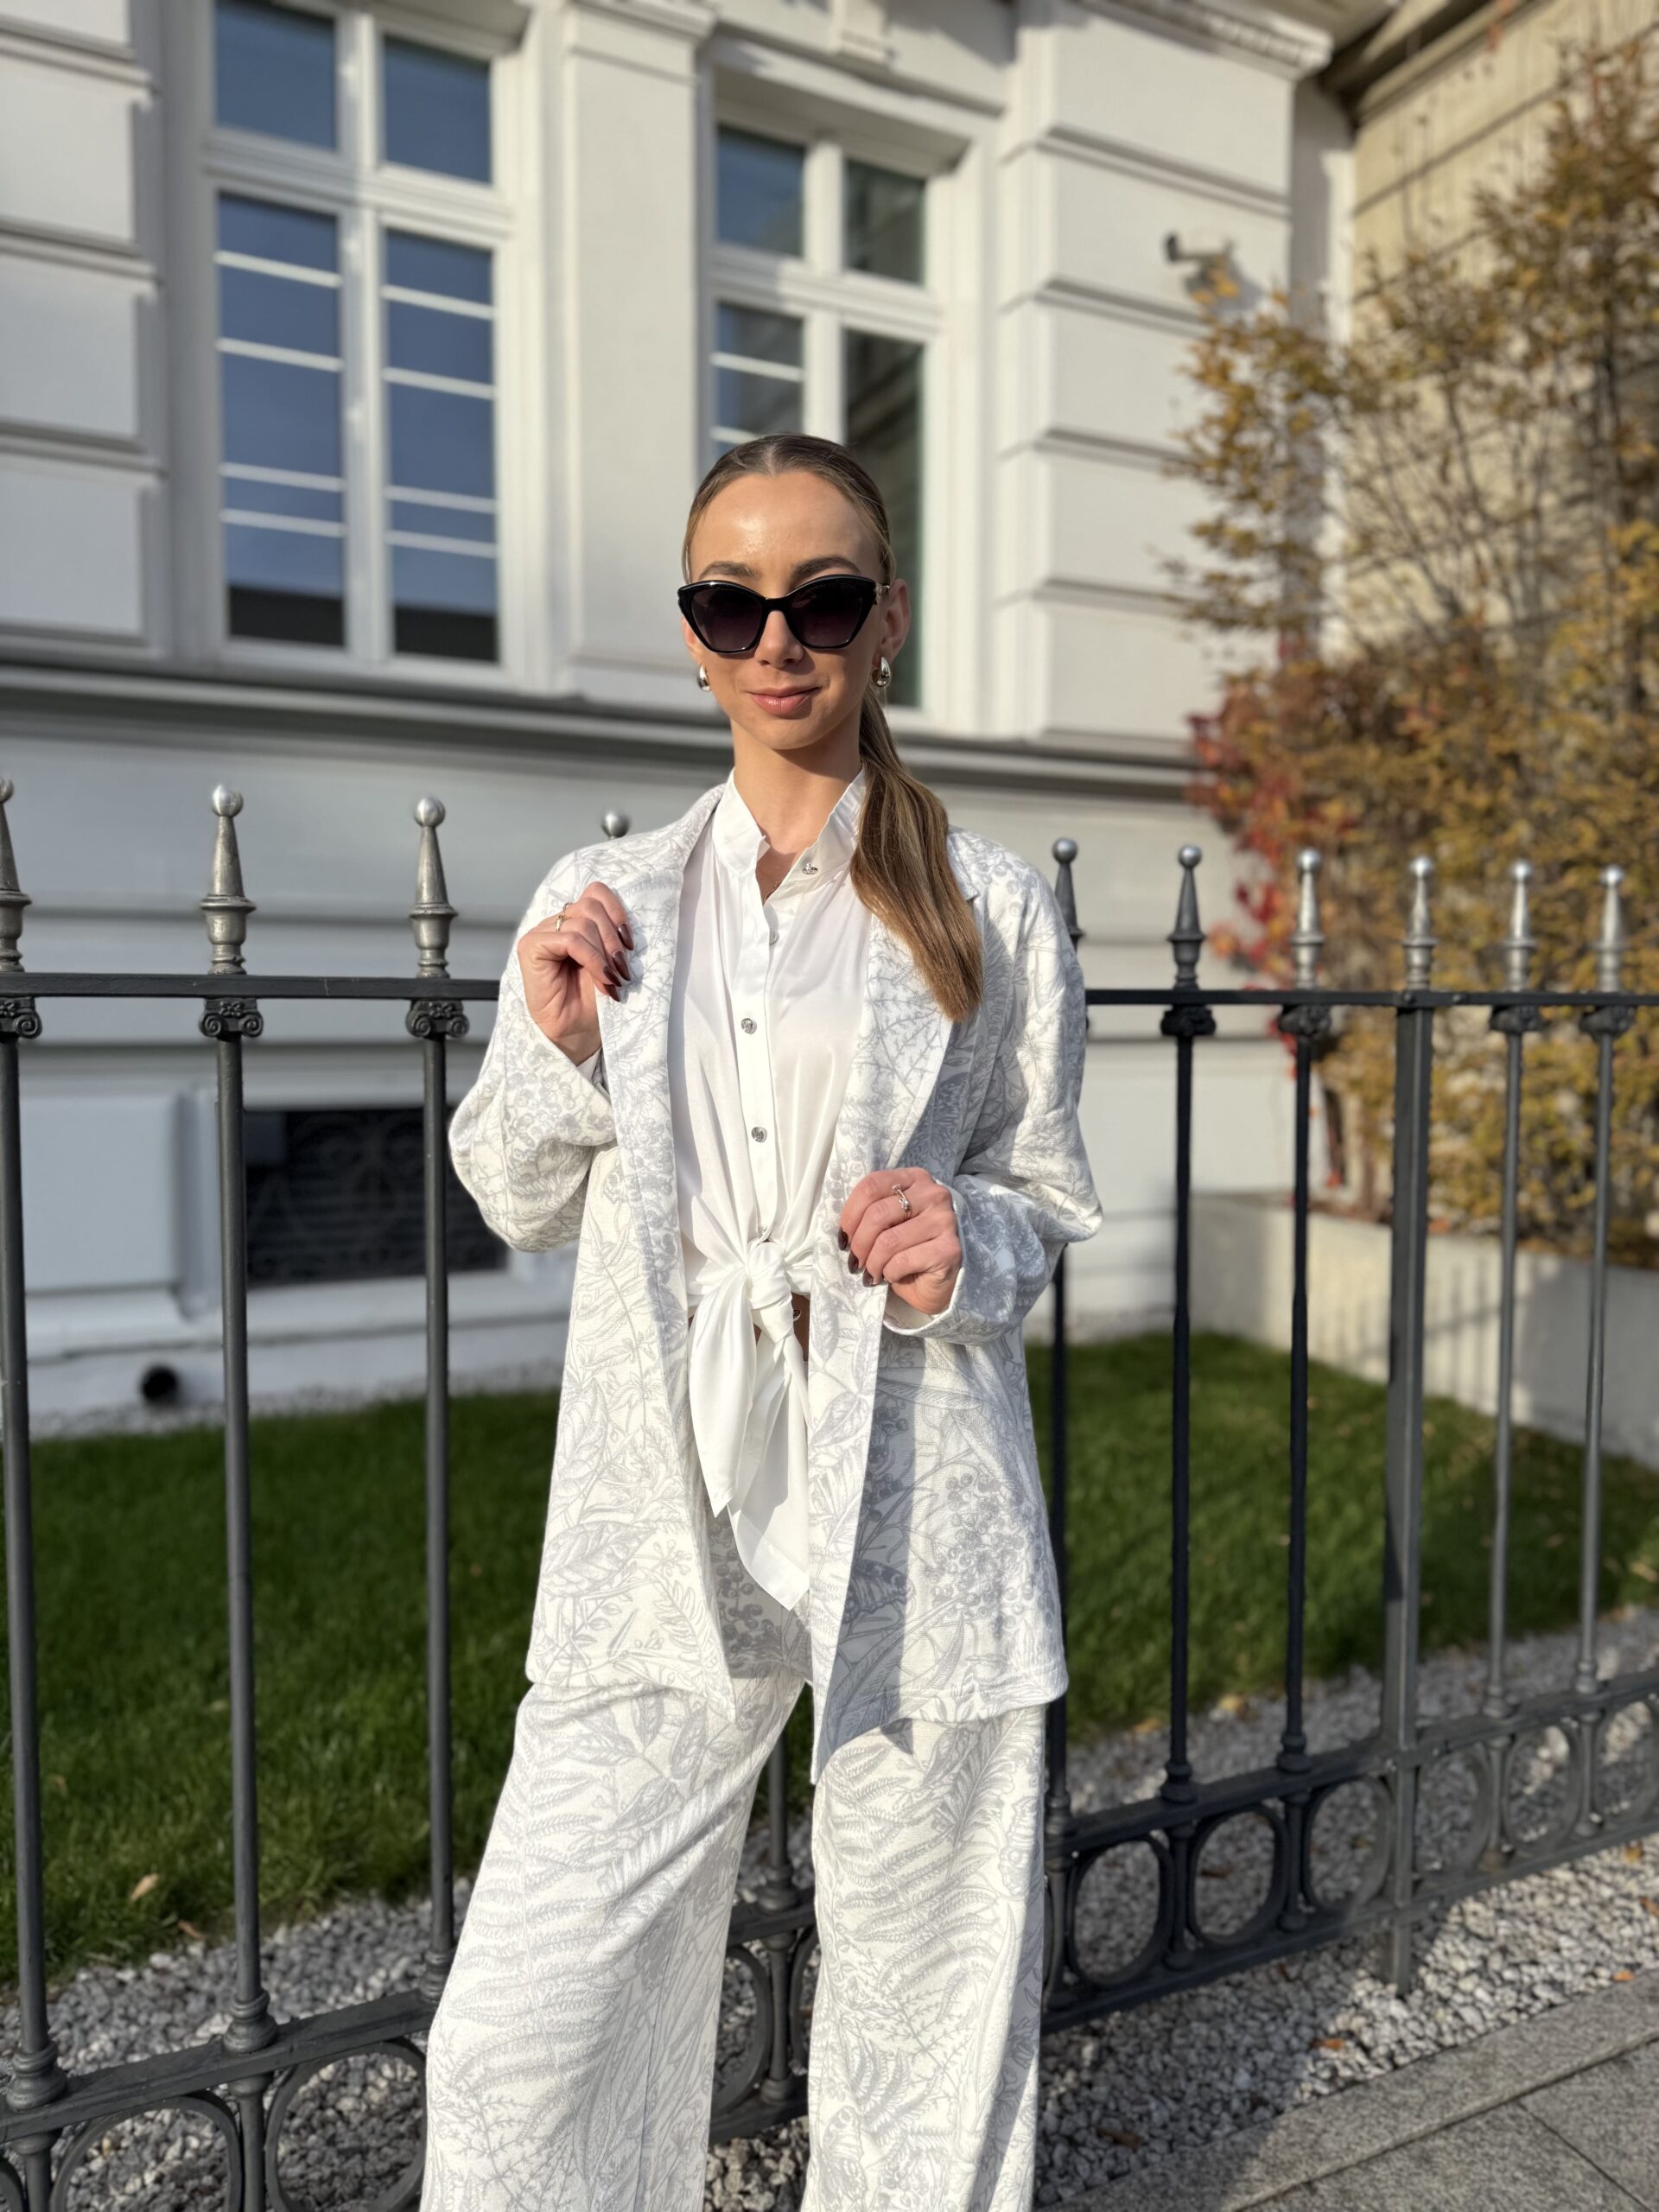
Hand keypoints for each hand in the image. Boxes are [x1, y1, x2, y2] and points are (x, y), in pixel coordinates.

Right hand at [516, 881, 631, 1063]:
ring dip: (605, 952)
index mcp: (575, 921)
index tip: (630, 943)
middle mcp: (556, 923)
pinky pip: (572, 940)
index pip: (596, 892)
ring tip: (614, 979)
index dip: (617, 911)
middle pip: (591, 905)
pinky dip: (593, 959)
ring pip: (583, 922)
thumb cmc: (594, 1001)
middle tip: (624, 968)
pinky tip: (603, 980)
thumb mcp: (612, 961)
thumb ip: (613, 935)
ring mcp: (542, 933)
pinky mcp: (532, 947)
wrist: (578, 1033)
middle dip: (614, 937)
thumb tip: (627, 922)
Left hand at [839, 1167, 961, 1315]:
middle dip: (859, 1244)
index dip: (849, 1214)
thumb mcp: (887, 1222)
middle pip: (877, 1214)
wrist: (936, 1281)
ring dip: (872, 1263)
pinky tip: (891, 1276)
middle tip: (855, 1262)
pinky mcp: (949, 1249)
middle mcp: (934, 1194)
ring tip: (871, 1273)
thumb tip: (843, 1228)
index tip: (844, 1238)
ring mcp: (945, 1220)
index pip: (871, 1185)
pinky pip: (903, 1260)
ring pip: (888, 1241)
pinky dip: (889, 1273)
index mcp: (914, 1178)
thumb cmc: (906, 1248)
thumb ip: (870, 1211)